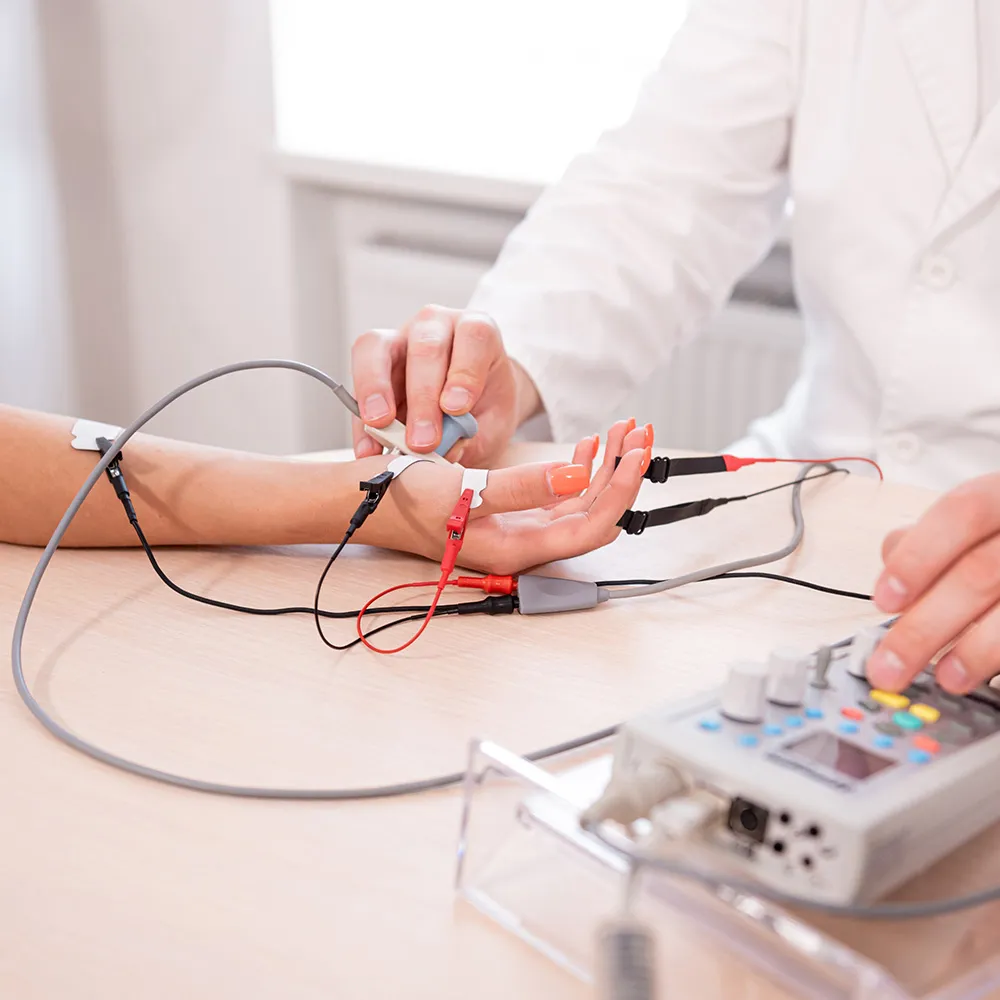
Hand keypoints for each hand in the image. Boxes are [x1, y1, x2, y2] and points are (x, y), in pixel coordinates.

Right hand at [351, 305, 539, 467]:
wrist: (470, 408)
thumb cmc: (486, 407)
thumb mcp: (492, 423)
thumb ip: (473, 436)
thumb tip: (446, 449)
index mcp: (475, 330)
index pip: (472, 336)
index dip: (464, 371)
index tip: (457, 409)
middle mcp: (435, 326)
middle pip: (425, 347)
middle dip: (422, 396)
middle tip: (423, 440)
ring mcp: (398, 339)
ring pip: (376, 348)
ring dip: (377, 390)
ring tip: (380, 427)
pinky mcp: (370, 364)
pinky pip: (356, 382)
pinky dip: (360, 420)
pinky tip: (368, 448)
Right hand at [360, 419, 652, 574]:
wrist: (361, 499)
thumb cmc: (403, 497)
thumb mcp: (463, 490)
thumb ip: (523, 487)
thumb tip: (577, 478)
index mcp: (515, 548)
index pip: (591, 527)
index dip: (620, 491)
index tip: (636, 452)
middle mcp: (522, 544)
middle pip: (592, 515)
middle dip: (621, 472)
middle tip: (638, 431)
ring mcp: (517, 530)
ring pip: (578, 504)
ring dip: (604, 469)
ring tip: (620, 432)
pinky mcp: (508, 514)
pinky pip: (557, 497)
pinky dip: (577, 470)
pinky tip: (585, 449)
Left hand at [868, 472, 999, 693]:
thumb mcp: (979, 517)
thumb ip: (936, 536)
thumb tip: (892, 555)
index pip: (961, 515)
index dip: (918, 557)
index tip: (884, 600)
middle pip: (980, 574)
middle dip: (926, 626)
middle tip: (889, 665)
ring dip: (975, 651)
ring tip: (945, 678)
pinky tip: (982, 674)